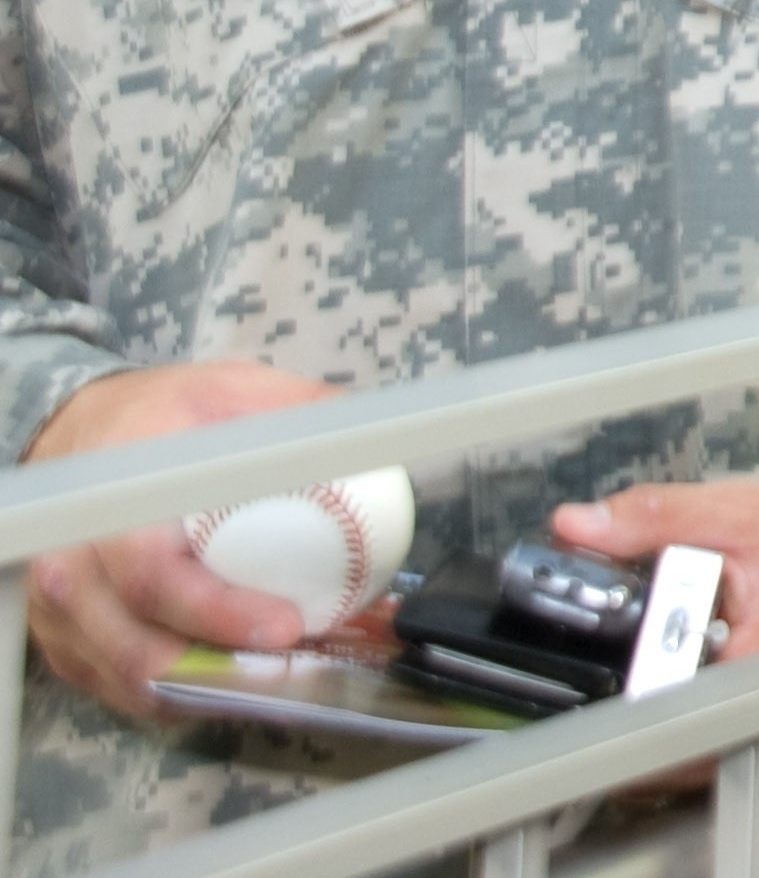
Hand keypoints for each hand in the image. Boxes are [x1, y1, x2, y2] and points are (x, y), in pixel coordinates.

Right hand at [23, 360, 335, 715]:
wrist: (79, 432)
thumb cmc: (159, 417)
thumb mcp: (228, 392)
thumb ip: (296, 411)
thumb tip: (373, 436)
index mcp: (112, 499)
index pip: (154, 574)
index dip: (219, 613)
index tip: (286, 627)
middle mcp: (70, 561)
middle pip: (138, 645)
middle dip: (224, 669)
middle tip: (300, 663)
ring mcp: (57, 607)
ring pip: (126, 678)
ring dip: (206, 688)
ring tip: (281, 675)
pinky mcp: (63, 637)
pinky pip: (114, 687)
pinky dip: (177, 694)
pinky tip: (235, 680)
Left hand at [552, 480, 758, 774]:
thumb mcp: (743, 513)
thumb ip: (656, 518)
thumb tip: (579, 525)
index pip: (653, 708)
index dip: (607, 685)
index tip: (589, 657)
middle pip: (659, 743)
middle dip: (625, 704)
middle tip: (617, 659)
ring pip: (681, 760)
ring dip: (653, 719)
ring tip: (652, 666)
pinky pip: (710, 754)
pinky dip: (686, 722)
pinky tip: (683, 682)